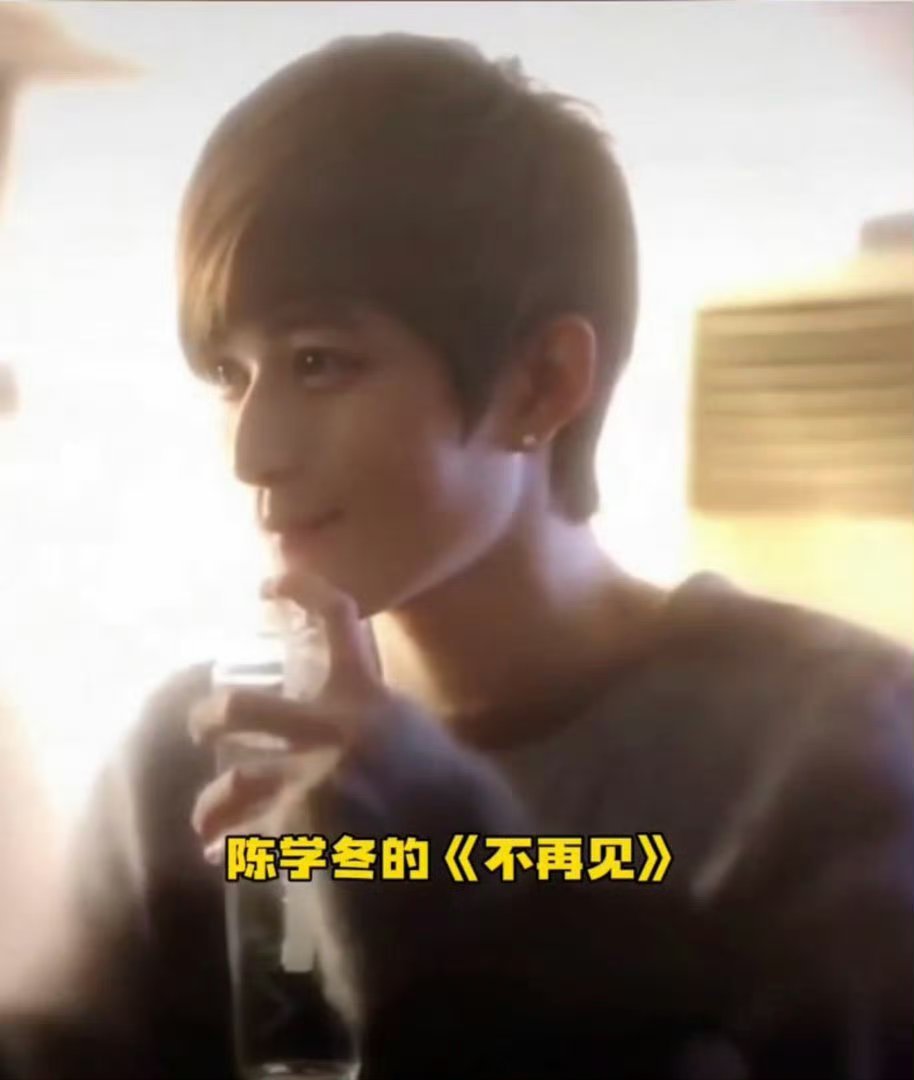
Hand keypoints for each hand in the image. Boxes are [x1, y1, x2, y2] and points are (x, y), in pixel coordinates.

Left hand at [188, 571, 527, 1025]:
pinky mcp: (306, 826)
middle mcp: (337, 728)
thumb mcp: (418, 736)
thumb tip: (345, 717)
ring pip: (236, 779)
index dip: (299, 592)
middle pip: (243, 708)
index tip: (268, 583)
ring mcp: (318, 776)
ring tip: (207, 822)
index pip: (338, 620)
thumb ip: (376, 717)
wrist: (475, 852)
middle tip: (204, 726)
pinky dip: (233, 854)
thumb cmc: (458, 797)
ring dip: (214, 803)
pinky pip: (248, 839)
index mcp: (371, 697)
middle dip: (212, 718)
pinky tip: (225, 863)